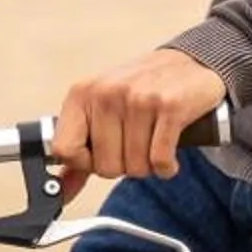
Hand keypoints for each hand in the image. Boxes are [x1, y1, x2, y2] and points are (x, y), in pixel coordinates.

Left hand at [48, 47, 229, 187]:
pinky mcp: (169, 107)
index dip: (84, 163)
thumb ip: (80, 149)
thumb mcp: (101, 109)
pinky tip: (169, 153)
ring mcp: (138, 99)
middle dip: (123, 166)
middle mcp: (107, 93)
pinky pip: (160, 161)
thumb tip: (62, 188)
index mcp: (82, 93)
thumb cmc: (141, 89)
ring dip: (148, 165)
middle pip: (104, 166)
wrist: (189, 63)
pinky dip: (167, 167)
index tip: (99, 156)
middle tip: (135, 144)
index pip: (64, 149)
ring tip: (153, 142)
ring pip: (135, 166)